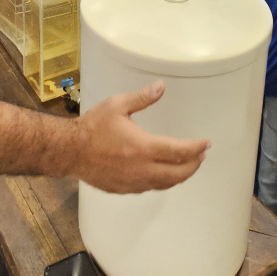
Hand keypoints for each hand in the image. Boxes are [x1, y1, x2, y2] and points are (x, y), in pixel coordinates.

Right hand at [74, 82, 209, 192]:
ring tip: (187, 164)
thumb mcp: (117, 105)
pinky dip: (163, 180)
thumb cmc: (93, 126)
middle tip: (201, 155)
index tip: (206, 143)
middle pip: (178, 173)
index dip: (196, 148)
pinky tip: (164, 172)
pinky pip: (151, 187)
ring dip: (180, 175)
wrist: (70, 151)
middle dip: (194, 165)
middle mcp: (142, 169)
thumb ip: (142, 98)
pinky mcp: (125, 189)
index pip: (179, 151)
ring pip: (166, 183)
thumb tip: (162, 86)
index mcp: (143, 147)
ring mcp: (134, 182)